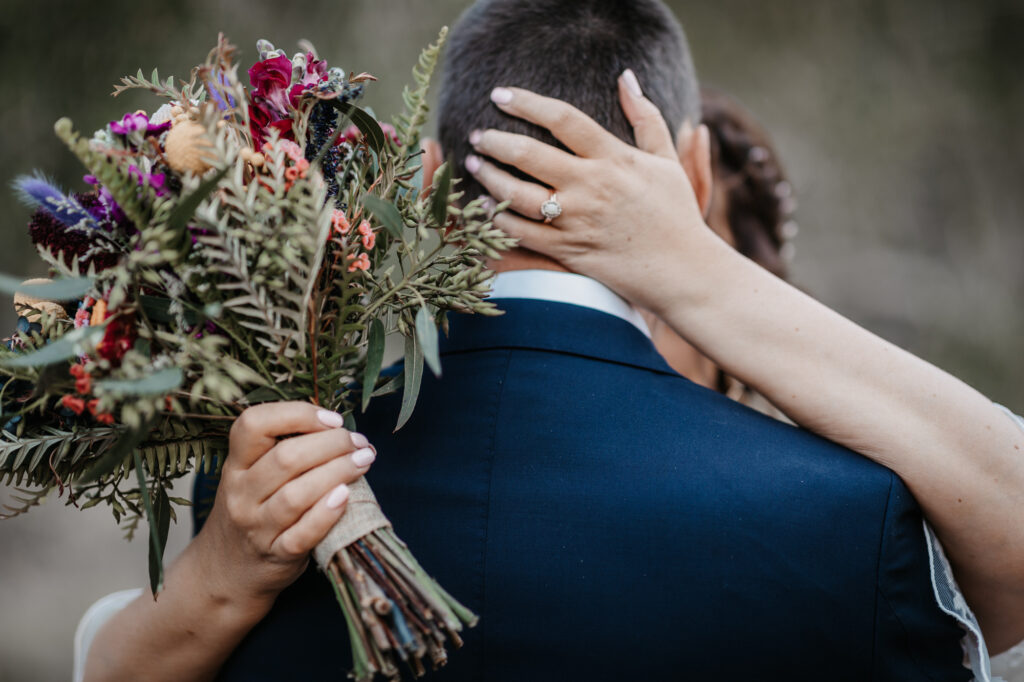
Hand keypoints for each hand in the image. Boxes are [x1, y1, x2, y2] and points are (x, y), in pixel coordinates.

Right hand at [195, 402, 376, 605]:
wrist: (225, 572)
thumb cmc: (252, 512)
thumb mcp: (251, 477)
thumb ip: (283, 450)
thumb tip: (338, 427)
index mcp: (235, 465)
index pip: (253, 424)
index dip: (297, 414)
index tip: (332, 418)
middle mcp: (241, 493)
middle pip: (286, 458)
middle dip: (331, 444)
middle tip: (359, 442)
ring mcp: (256, 527)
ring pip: (297, 494)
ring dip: (338, 472)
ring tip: (364, 461)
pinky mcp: (276, 555)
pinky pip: (303, 534)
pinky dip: (327, 514)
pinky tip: (347, 496)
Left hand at [465, 70, 714, 313]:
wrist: (683, 271)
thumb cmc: (676, 213)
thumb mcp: (666, 160)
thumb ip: (645, 117)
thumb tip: (626, 76)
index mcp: (614, 159)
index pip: (563, 119)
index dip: (527, 102)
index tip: (500, 94)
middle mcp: (591, 187)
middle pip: (529, 154)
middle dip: (495, 140)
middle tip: (478, 134)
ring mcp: (577, 221)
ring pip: (518, 195)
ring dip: (489, 177)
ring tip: (475, 164)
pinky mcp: (568, 251)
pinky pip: (522, 234)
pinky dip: (499, 219)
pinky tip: (487, 206)